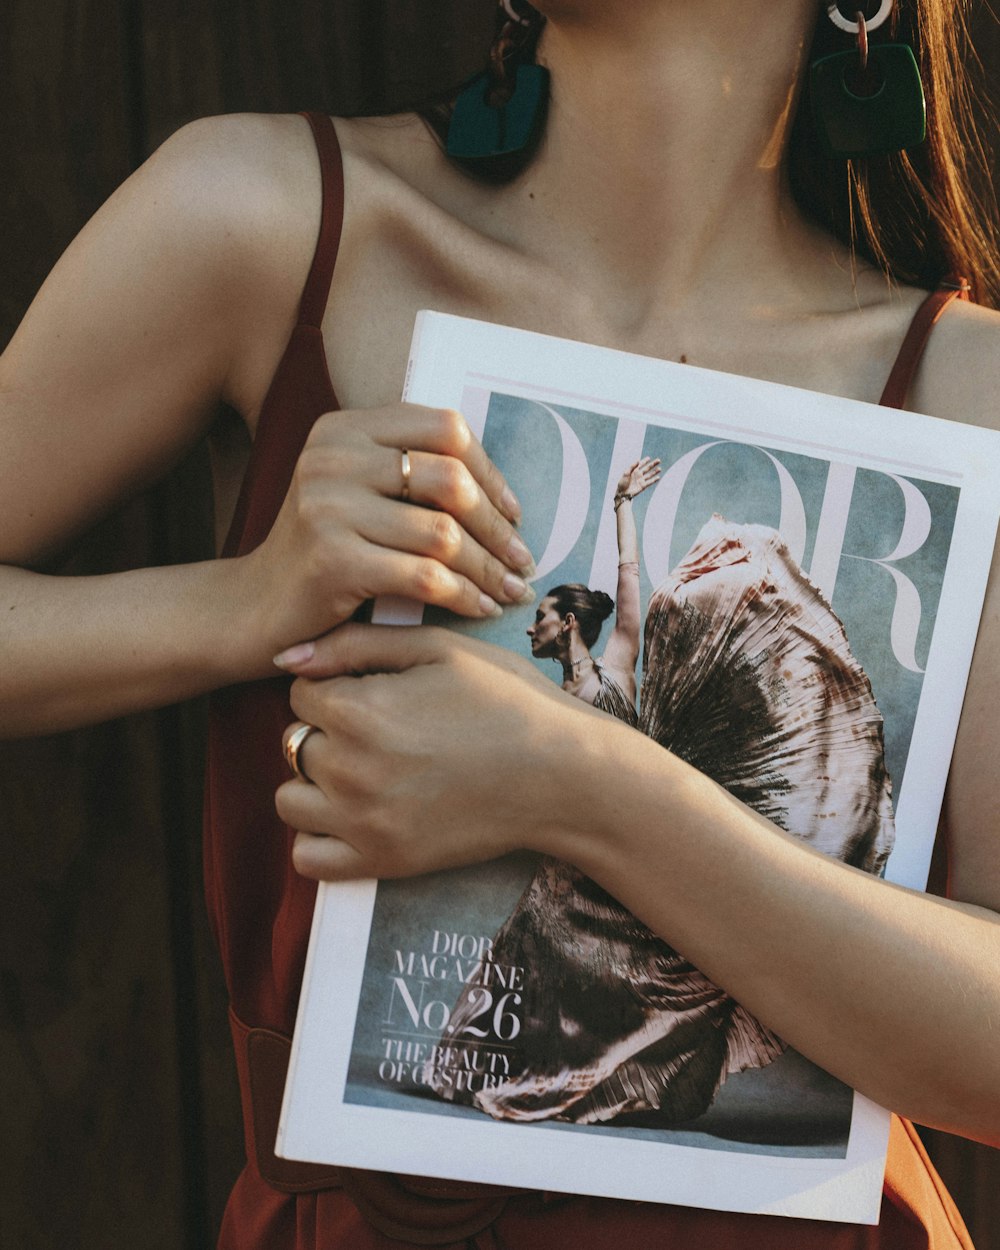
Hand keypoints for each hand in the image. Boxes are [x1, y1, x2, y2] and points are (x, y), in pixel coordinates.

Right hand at [236, 404, 535, 667]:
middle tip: (521, 559)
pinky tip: (480, 609)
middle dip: (496, 526)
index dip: (489, 471)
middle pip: (450, 479)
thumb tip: (498, 490)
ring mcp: (327, 506)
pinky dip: (463, 596)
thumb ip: (409, 473)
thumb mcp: (357, 491)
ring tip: (510, 590)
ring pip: (443, 534)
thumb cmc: (324, 552)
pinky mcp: (332, 560)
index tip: (512, 512)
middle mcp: (332, 457)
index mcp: (344, 427)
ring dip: (487, 569)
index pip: (443, 428)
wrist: (255, 606)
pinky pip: (424, 577)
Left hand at [275, 624, 602, 880]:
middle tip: (380, 729)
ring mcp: (363, 821)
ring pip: (290, 800)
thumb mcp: (438, 649)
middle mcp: (350, 768)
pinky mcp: (382, 861)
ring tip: (365, 771)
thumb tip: (287, 657)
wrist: (562, 774)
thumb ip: (356, 644)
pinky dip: (319, 837)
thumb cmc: (507, 700)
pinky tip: (356, 815)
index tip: (374, 691)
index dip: (335, 686)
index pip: (300, 693)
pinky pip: (308, 858)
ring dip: (315, 783)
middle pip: (293, 742)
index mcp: (359, 709)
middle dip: (326, 731)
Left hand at [615, 455, 660, 501]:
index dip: (645, 461)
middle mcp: (639, 475)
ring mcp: (641, 480)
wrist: (622, 493)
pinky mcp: (643, 486)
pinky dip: (654, 480)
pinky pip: (650, 482)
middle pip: (647, 468)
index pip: (641, 464)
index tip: (649, 458)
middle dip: (653, 464)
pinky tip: (658, 477)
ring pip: (650, 475)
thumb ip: (632, 466)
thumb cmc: (622, 483)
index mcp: (634, 471)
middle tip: (659, 460)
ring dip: (655, 472)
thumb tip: (638, 460)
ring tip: (660, 469)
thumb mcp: (626, 473)